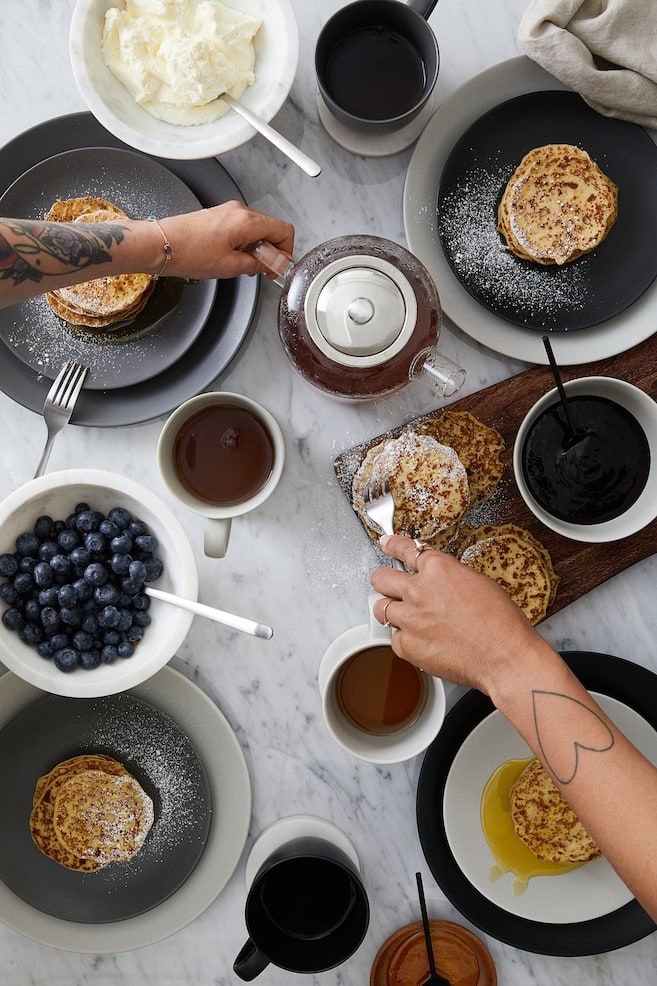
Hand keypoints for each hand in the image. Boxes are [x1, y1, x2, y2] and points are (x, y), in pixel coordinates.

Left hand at [163, 201, 293, 279]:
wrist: (161, 244)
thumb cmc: (188, 252)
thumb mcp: (231, 266)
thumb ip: (259, 264)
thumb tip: (273, 264)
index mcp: (247, 220)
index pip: (284, 230)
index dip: (286, 252)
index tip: (278, 266)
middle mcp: (239, 211)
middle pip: (271, 229)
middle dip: (271, 251)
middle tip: (261, 270)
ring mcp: (228, 211)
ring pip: (257, 229)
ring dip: (257, 249)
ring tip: (244, 266)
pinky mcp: (219, 216)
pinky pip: (242, 228)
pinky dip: (244, 244)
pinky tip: (233, 258)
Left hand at [370, 534, 541, 691]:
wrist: (505, 657)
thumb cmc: (501, 623)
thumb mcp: (478, 582)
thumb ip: (448, 576)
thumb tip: (437, 578)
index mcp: (437, 569)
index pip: (404, 549)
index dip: (392, 545)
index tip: (387, 543)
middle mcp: (418, 591)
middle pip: (380, 578)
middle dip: (385, 580)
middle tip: (390, 585)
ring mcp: (409, 619)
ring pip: (380, 609)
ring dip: (392, 611)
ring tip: (407, 617)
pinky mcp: (407, 646)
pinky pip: (394, 639)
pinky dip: (404, 639)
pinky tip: (421, 640)